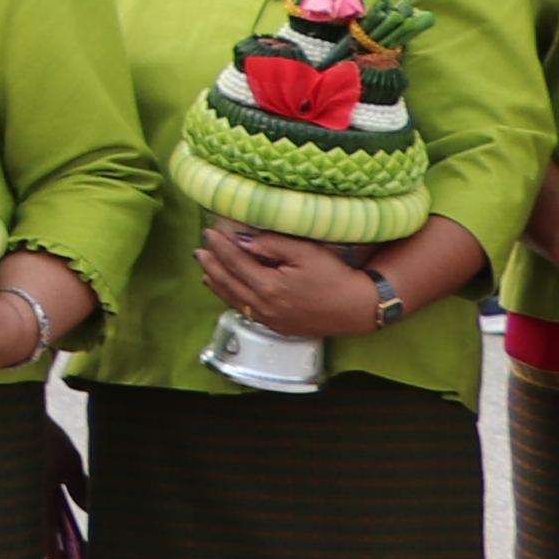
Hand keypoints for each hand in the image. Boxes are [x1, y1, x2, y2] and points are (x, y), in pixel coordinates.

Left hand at [193, 220, 390, 345]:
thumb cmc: (335, 277)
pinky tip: (226, 290)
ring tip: (205, 268)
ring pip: (233, 299)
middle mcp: (264, 306)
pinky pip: (245, 311)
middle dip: (212, 264)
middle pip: (228, 282)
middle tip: (200, 249)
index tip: (209, 232)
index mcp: (269, 287)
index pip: (235, 262)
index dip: (220, 246)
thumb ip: (272, 244)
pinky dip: (231, 298)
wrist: (358, 308)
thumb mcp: (306, 252)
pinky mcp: (276, 327)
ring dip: (217, 282)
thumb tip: (242, 239)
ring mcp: (269, 320)